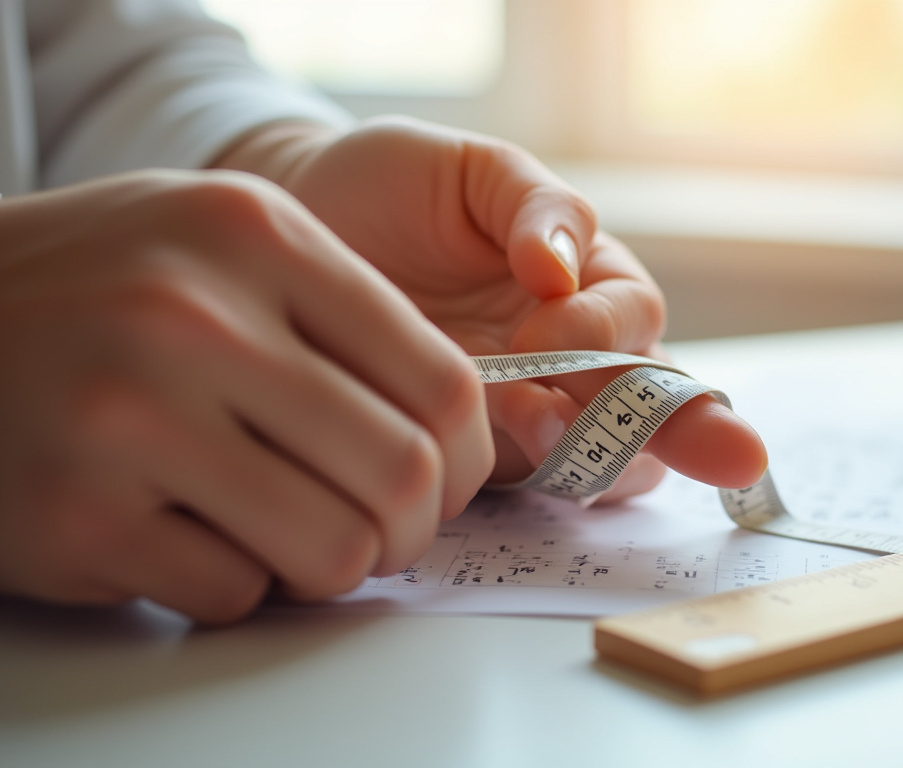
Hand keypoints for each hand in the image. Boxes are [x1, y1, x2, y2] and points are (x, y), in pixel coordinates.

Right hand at [0, 170, 492, 621]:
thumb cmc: (95, 285)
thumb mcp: (219, 240)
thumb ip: (341, 310)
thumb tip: (464, 423)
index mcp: (257, 237)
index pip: (441, 377)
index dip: (472, 455)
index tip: (453, 480)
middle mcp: (194, 319)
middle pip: (404, 472)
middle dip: (416, 527)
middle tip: (388, 531)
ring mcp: (129, 419)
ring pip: (334, 549)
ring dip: (334, 566)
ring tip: (295, 537)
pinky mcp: (77, 517)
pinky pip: (231, 592)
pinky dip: (234, 584)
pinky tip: (192, 538)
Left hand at [218, 118, 767, 498]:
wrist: (295, 231)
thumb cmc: (391, 188)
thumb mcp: (471, 168)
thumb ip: (532, 204)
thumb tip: (561, 267)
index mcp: (585, 281)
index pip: (636, 320)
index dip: (608, 331)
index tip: (542, 328)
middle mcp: (570, 355)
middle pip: (651, 402)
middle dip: (692, 428)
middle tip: (735, 456)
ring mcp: (524, 409)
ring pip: (605, 456)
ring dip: (602, 459)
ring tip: (569, 450)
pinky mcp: (470, 453)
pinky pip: (520, 481)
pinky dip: (525, 477)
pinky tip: (501, 458)